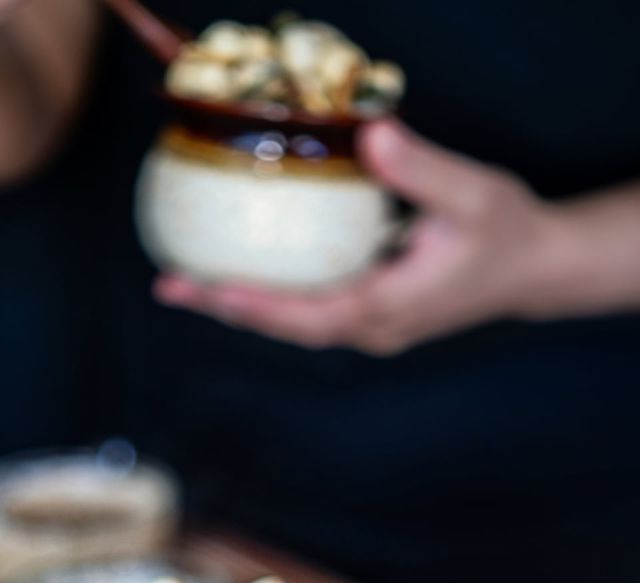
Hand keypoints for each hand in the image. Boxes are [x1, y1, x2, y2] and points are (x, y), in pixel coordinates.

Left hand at [154, 118, 557, 353]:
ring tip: (183, 283)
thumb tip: (374, 136)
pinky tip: (234, 272)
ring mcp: (369, 329)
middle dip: (227, 309)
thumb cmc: (505, 232)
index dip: (260, 305)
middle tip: (169, 286)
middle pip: (286, 326)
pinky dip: (267, 296)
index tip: (211, 288)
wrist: (532, 268)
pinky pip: (307, 310)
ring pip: (292, 324)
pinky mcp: (368, 317)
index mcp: (390, 306)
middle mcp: (372, 329)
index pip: (312, 313)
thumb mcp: (472, 195)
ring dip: (239, 306)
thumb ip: (422, 170)